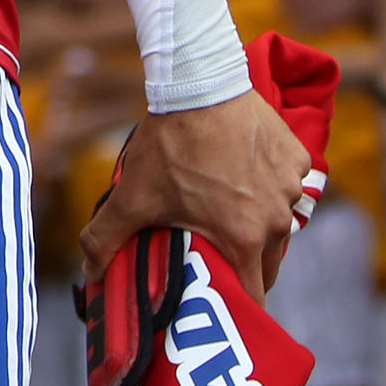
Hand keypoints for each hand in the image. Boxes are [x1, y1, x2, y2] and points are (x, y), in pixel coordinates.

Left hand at [78, 89, 310, 300]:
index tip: (220, 298)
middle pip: (268, 264)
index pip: (253, 297)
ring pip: (279, 223)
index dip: (237, 303)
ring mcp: (291, 188)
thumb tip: (90, 270)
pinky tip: (242, 171)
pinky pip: (288, 185)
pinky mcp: (296, 159)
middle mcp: (277, 219)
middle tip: (215, 252)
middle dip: (244, 264)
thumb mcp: (133, 195)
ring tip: (225, 207)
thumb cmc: (170, 143)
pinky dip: (270, 185)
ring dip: (258, 221)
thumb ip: (106, 237)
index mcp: (244, 239)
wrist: (199, 83)